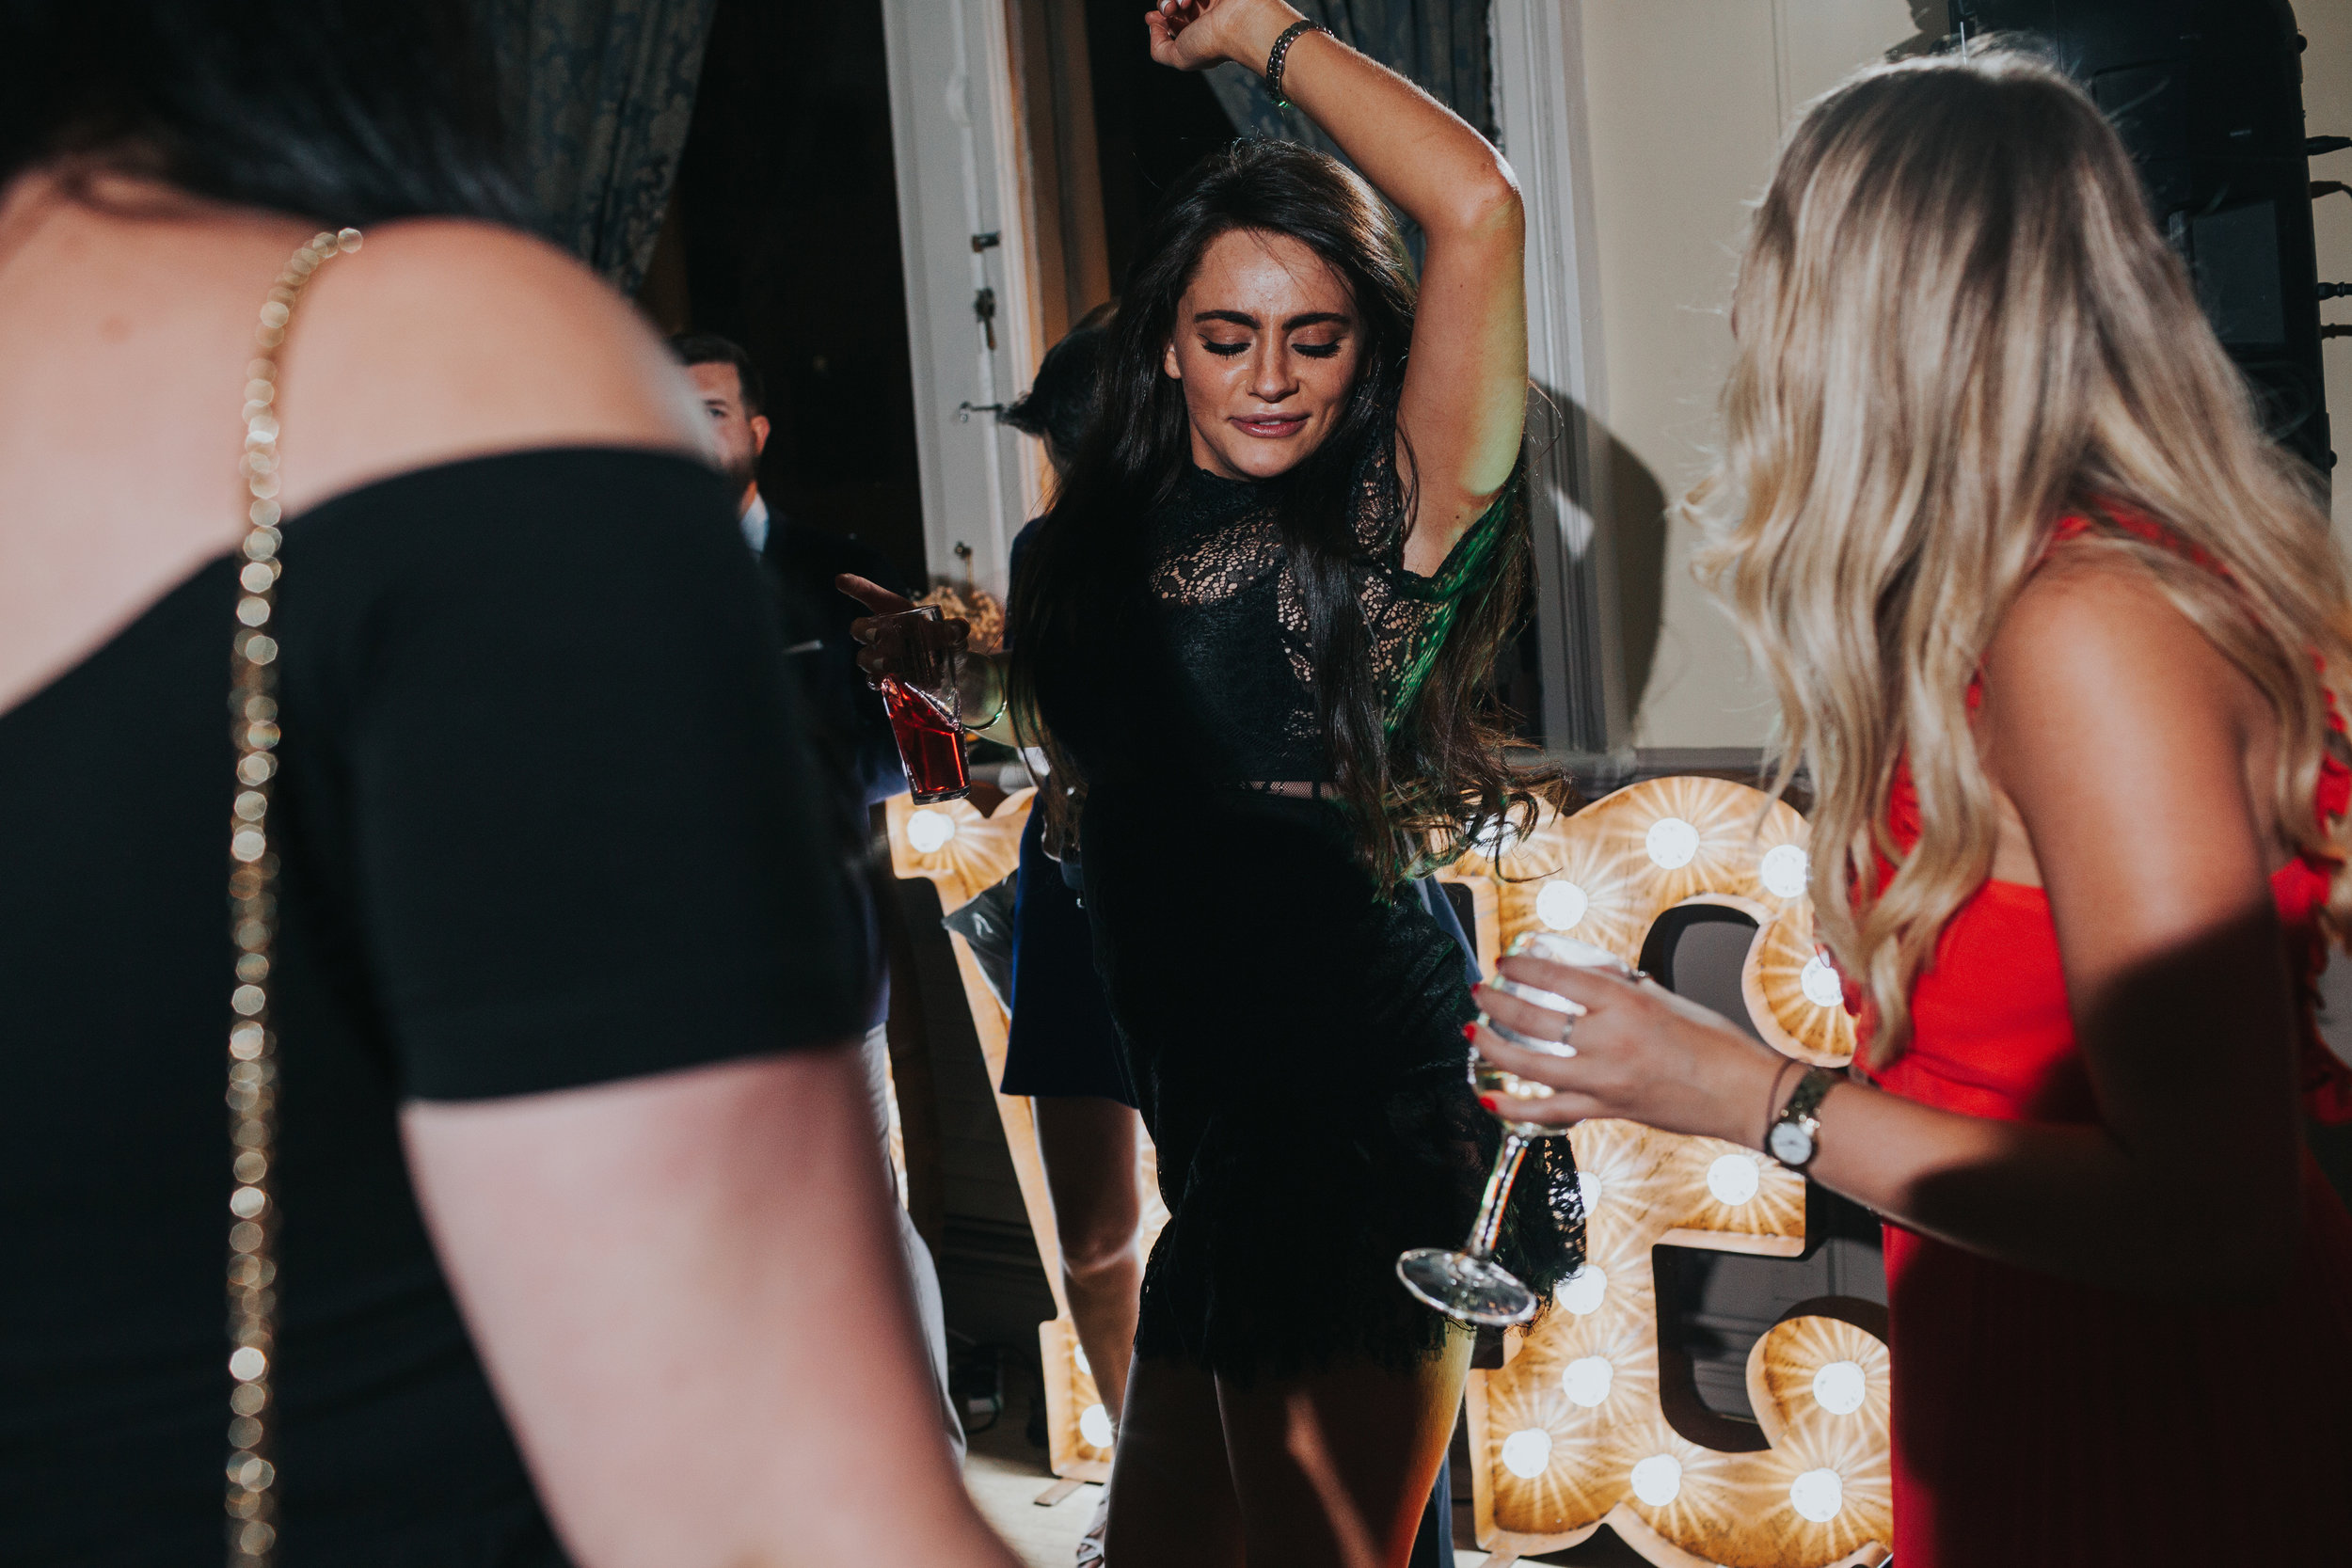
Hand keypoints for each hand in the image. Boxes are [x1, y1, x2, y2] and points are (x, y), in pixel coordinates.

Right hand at [838, 573, 968, 688]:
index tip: (841, 580)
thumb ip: (957, 628)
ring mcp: (881, 656)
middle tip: (878, 635)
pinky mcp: (885, 678)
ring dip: (872, 660)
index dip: (855, 586)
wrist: (949, 669)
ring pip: (864, 657)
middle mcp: (883, 633)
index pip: (871, 595)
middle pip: (860, 628)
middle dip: (864, 630)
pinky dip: (877, 682)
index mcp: (896, 612)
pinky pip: (872, 680)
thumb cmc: (946, 641)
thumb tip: (958, 628)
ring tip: (887, 664)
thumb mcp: (955, 632)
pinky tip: (885, 682)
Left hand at [1145, 0, 1300, 74]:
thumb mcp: (1179, 58)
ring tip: (1182, 4)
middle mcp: (1207, 14)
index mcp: (1200, 34)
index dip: (1159, 17)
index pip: (1173, 20)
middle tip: (1169, 9)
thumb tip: (1154, 28)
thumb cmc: (1213, 45)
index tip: (1151, 17)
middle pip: (1174, 1)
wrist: (1242, 24)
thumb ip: (1159, 50)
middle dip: (1164, 4)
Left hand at [1469, 953, 1786, 1147]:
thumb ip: (1621, 989)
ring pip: (1530, 1064)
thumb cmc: (1717, 1045)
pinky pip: (1549, 1109)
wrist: (1745, 1094)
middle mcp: (1609, 1040)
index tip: (1505, 961)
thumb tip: (1586, 978)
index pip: (1557, 977)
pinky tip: (1488, 1096)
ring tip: (1473, 1033)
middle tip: (1479, 992)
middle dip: (1496, 1002)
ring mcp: (1604, 1079)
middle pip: (1533, 1018)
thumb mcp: (1666, 999)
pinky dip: (1515, 1105)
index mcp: (1626, 1003)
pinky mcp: (1606, 1109)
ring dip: (1493, 1047)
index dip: (1523, 966)